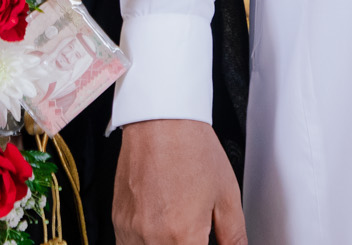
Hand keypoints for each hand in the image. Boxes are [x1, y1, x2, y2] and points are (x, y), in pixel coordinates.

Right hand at [113, 119, 245, 244]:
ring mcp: (131, 230)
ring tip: (176, 226)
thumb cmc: (192, 149)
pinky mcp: (118, 221)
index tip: (206, 241)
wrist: (161, 120)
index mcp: (183, 236)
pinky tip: (160, 228)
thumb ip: (234, 237)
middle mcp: (152, 238)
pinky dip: (146, 243)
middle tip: (195, 231)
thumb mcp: (227, 196)